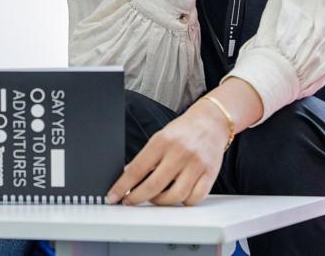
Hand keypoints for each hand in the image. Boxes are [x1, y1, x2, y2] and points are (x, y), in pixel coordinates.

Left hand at [107, 99, 226, 205]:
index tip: (113, 196)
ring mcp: (196, 164)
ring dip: (160, 202)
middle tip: (129, 201)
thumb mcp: (159, 138)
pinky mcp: (210, 174)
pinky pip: (194, 198)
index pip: (138, 169)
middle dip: (137, 198)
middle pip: (154, 186)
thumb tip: (126, 177)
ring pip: (175, 196)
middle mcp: (180, 152)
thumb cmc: (183, 131)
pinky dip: (183, 202)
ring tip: (153, 198)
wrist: (211, 122)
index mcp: (163, 141)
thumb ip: (145, 158)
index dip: (122, 185)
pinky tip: (176, 197)